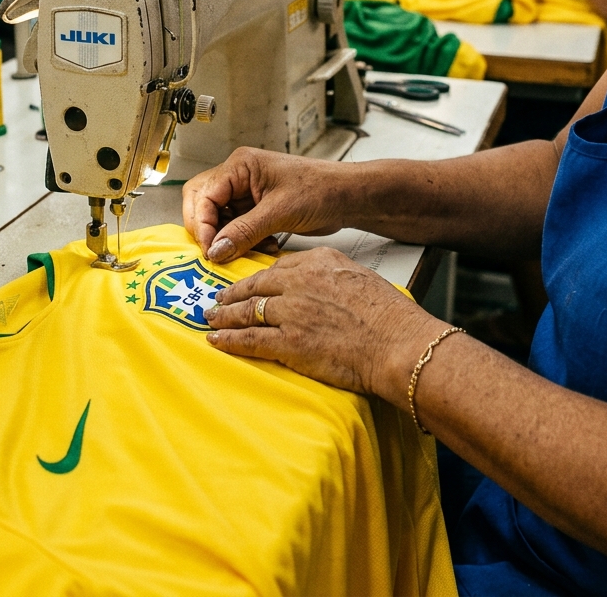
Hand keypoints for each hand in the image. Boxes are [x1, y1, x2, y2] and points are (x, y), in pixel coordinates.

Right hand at [182, 147, 349, 262]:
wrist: (348, 197)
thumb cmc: (321, 189)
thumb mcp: (279, 212)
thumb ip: (244, 231)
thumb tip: (215, 250)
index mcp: (240, 166)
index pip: (204, 194)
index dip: (202, 224)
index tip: (209, 249)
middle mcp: (239, 176)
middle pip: (202, 202)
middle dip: (206, 229)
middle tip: (214, 252)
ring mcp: (246, 192)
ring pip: (218, 217)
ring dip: (226, 238)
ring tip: (241, 251)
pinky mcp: (256, 208)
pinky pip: (235, 226)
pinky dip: (241, 241)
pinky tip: (259, 247)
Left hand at [204, 248, 435, 398]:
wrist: (397, 343)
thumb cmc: (388, 315)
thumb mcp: (357, 276)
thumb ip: (331, 275)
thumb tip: (319, 284)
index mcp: (316, 263)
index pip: (277, 267)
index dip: (258, 278)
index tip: (248, 284)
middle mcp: (298, 283)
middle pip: (255, 286)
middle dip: (232, 293)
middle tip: (217, 297)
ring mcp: (290, 313)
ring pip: (246, 310)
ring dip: (224, 315)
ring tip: (210, 318)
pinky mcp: (288, 343)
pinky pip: (249, 339)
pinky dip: (229, 340)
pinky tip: (216, 340)